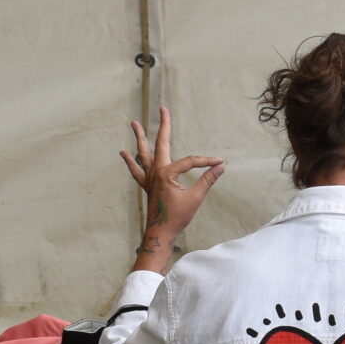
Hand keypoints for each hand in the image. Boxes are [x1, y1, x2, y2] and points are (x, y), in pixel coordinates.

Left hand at [122, 106, 223, 273]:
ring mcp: (149, 178)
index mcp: (167, 174)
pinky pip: (136, 170)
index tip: (219, 163)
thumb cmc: (177, 218)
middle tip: (163, 109)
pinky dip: (130, 161)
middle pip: (161, 143)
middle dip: (164, 125)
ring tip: (134, 123)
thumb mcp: (196, 198)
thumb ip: (207, 180)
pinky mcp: (146, 185)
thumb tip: (220, 167)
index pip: (190, 161)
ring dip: (139, 138)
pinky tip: (124, 152)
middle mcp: (156, 172)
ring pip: (143, 153)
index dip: (206, 161)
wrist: (160, 234)